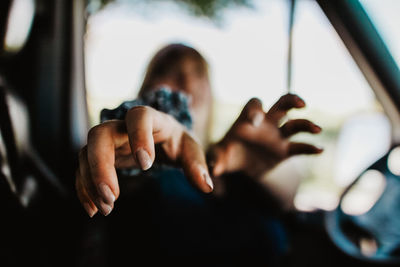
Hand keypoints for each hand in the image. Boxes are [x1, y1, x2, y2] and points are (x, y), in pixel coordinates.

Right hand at [75, 106, 212, 216]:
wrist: (158, 138)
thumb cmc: (175, 141)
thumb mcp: (189, 149)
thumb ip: (197, 164)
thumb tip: (207, 186)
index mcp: (151, 119)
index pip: (138, 116)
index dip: (139, 136)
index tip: (145, 164)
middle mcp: (123, 126)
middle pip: (100, 134)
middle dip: (101, 165)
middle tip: (113, 196)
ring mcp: (108, 140)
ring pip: (86, 151)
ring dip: (91, 181)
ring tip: (106, 208)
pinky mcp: (98, 155)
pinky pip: (82, 167)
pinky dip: (84, 188)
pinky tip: (94, 208)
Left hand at [208, 94, 322, 177]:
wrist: (240, 166)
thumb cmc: (227, 155)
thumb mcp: (219, 156)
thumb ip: (216, 158)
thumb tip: (214, 168)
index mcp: (248, 119)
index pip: (254, 105)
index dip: (255, 109)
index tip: (256, 120)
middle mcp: (266, 124)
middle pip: (282, 104)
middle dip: (291, 100)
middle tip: (301, 103)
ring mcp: (277, 136)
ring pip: (295, 124)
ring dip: (306, 124)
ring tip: (316, 129)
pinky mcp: (285, 151)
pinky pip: (300, 147)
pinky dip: (310, 148)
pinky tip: (320, 150)